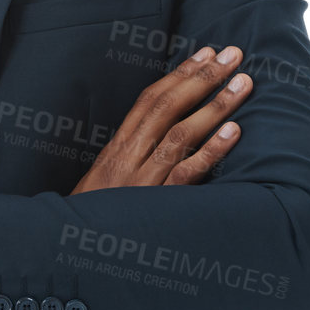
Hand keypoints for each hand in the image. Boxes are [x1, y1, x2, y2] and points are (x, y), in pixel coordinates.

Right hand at [0, 43, 249, 309]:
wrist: (66, 257)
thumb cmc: (92, 222)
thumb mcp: (107, 183)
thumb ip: (133, 158)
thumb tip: (166, 135)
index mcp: (116, 149)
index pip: (150, 100)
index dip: (179, 74)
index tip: (205, 53)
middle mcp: (128, 158)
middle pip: (167, 107)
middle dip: (203, 77)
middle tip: (234, 54)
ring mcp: (141, 181)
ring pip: (180, 135)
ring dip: (215, 106)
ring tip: (243, 84)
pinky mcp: (155, 206)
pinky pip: (185, 174)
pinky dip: (211, 152)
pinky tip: (234, 133)